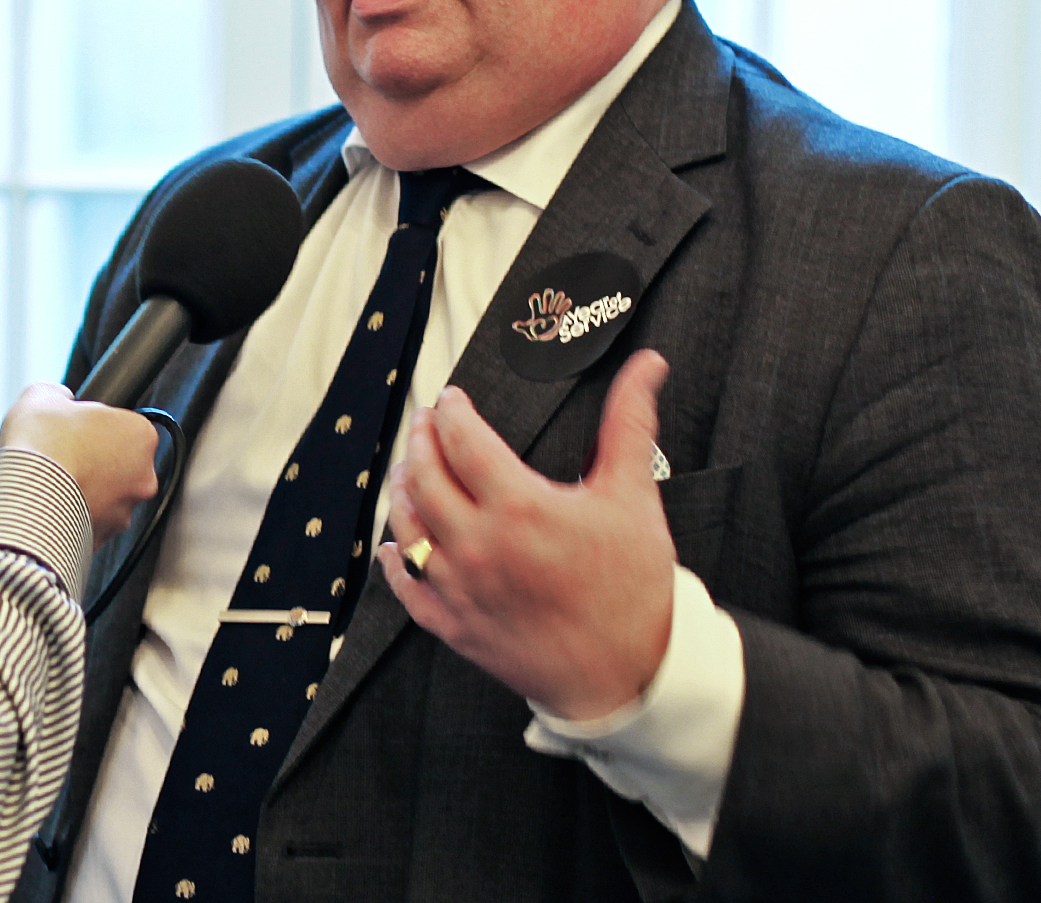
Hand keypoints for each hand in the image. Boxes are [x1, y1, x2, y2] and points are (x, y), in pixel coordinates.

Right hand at [0, 383, 159, 547]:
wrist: (25, 496)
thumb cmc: (41, 444)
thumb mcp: (43, 395)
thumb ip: (60, 394)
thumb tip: (59, 399)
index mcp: (141, 435)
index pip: (124, 425)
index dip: (96, 425)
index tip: (76, 429)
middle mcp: (144, 477)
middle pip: (119, 463)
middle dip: (94, 461)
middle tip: (63, 455)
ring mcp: (125, 512)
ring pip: (107, 497)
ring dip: (85, 491)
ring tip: (51, 483)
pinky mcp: (104, 541)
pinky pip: (89, 524)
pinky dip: (72, 517)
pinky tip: (49, 505)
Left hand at [376, 350, 676, 720]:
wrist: (635, 674)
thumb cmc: (636, 586)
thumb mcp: (633, 496)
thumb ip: (629, 423)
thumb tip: (646, 366)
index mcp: (518, 507)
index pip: (461, 439)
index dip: (450, 411)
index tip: (451, 399)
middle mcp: (478, 545)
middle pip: (424, 477)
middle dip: (421, 441)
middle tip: (425, 423)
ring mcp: (460, 588)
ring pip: (407, 527)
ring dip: (403, 491)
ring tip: (410, 470)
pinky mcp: (455, 627)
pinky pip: (408, 590)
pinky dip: (396, 563)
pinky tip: (394, 547)